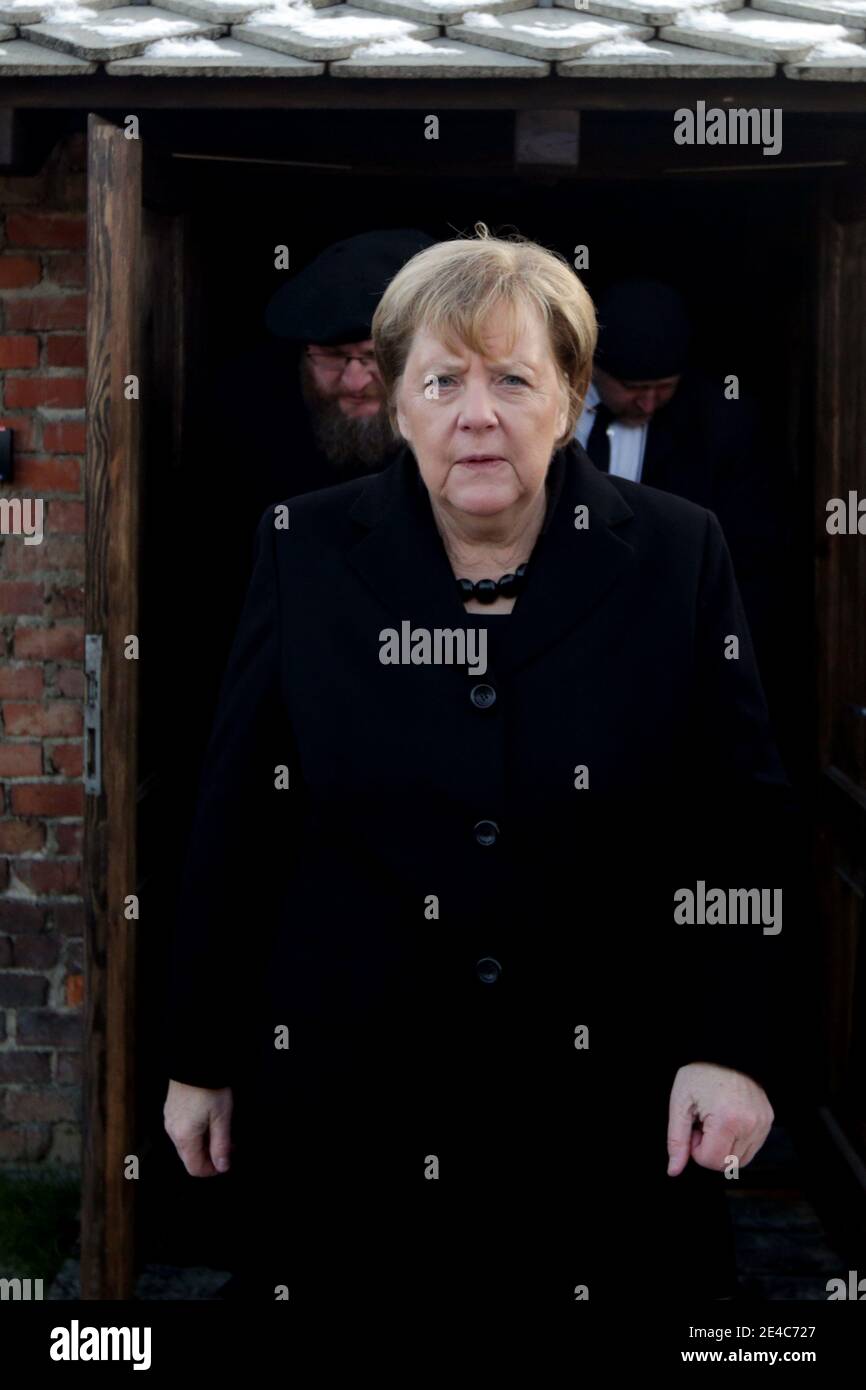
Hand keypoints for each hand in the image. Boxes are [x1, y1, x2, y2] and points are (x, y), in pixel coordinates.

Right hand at [163, 1079, 232, 1176]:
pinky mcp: (170, 1111)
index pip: (195, 1168)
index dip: (213, 1170)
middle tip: (229, 1145)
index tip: (227, 1161)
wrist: (194, 1061)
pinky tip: (208, 1120)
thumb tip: (222, 1166)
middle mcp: (173, 1132)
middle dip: (210, 1156)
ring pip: (186, 1145)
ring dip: (204, 1144)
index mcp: (185, 1137)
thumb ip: (221, 1145)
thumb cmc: (209, 1088)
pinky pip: (182, 1131)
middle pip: (189, 1158)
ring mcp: (169, 1121)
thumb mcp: (222, 1118)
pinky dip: (196, 1133)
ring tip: (221, 1130)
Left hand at [666, 1062, 772, 1176]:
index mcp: (728, 1120)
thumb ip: (676, 1140)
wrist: (726, 1050)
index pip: (711, 1162)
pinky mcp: (768, 1120)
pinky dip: (737, 1140)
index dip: (696, 1149)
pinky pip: (752, 1147)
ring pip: (740, 1160)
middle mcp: (750, 1125)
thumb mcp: (680, 1103)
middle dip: (711, 1148)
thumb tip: (674, 1170)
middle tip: (704, 1123)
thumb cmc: (701, 1073)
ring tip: (716, 1121)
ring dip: (725, 1147)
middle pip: (726, 1164)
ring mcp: (762, 1123)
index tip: (694, 1128)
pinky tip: (728, 1120)